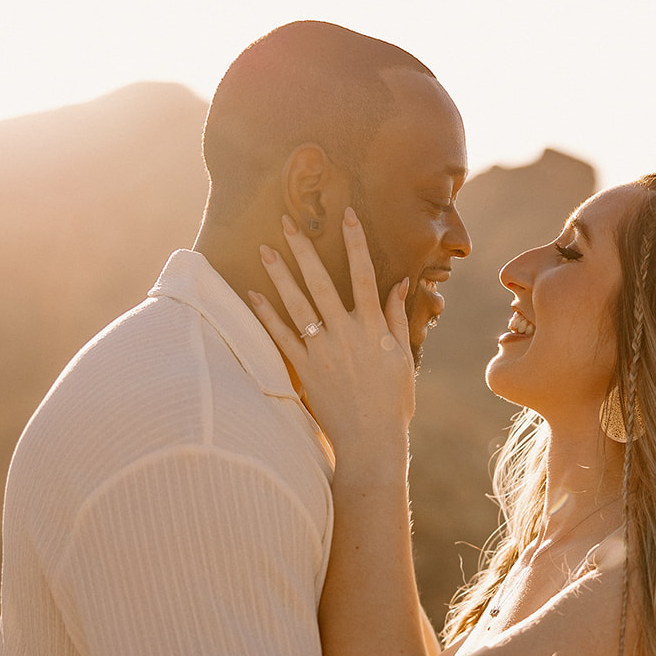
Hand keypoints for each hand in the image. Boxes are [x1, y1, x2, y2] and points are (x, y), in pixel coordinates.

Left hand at [250, 210, 415, 452]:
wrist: (371, 440)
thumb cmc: (393, 401)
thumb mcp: (402, 356)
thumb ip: (396, 317)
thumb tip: (397, 284)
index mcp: (372, 328)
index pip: (364, 275)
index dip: (356, 243)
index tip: (347, 215)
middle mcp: (345, 333)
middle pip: (321, 282)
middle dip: (304, 250)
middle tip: (287, 222)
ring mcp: (322, 351)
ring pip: (297, 305)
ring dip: (280, 275)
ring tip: (264, 250)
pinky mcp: (305, 370)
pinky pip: (282, 337)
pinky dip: (267, 316)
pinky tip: (253, 295)